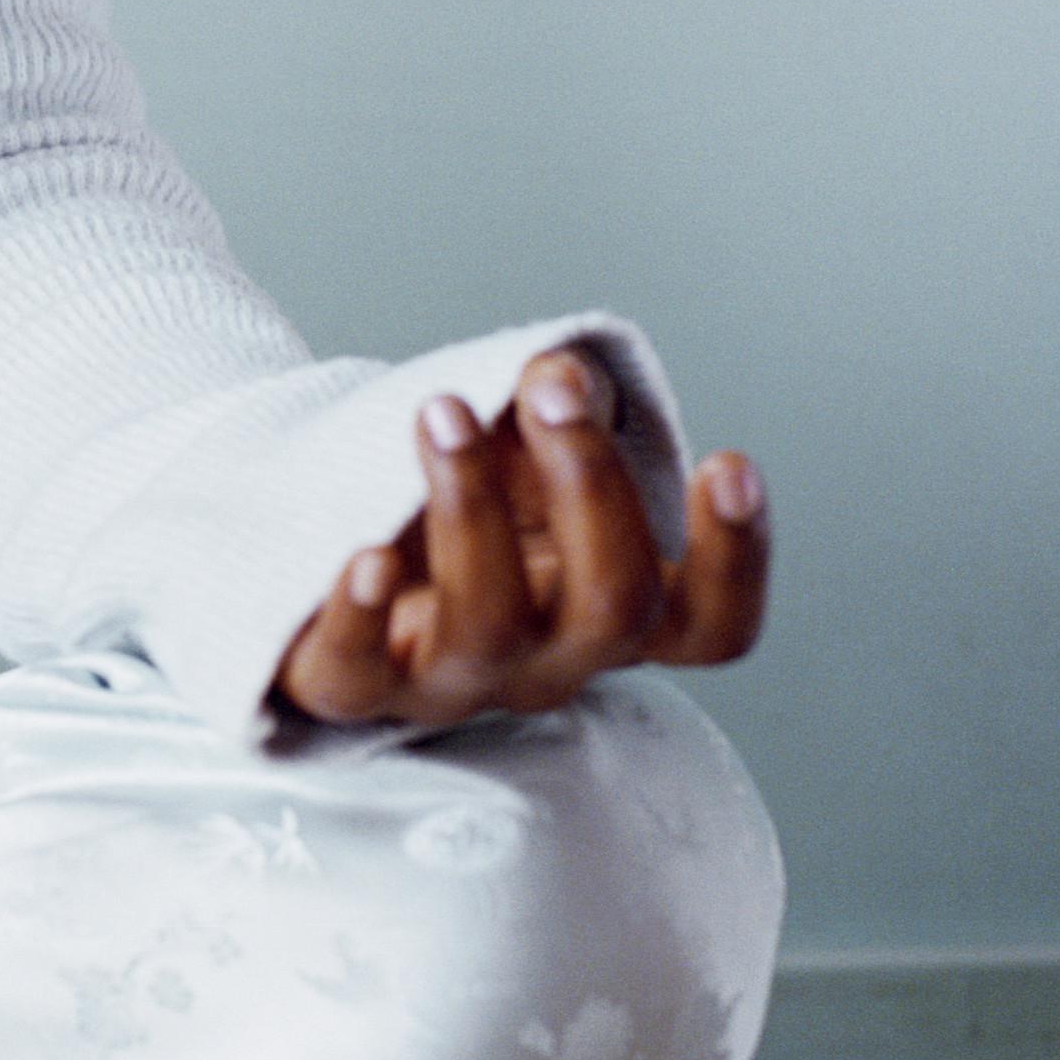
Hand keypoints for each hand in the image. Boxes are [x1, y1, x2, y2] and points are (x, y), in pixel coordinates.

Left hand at [275, 348, 768, 731]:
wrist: (324, 566)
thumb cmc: (452, 515)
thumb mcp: (520, 457)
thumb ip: (554, 414)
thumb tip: (559, 371)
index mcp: (609, 612)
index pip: (712, 626)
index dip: (735, 562)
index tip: (730, 462)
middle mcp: (547, 661)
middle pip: (611, 607)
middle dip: (590, 486)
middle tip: (551, 387)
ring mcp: (451, 681)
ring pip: (488, 628)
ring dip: (473, 509)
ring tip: (443, 412)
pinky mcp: (350, 688)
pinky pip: (356, 676)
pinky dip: (361, 615)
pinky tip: (366, 555)